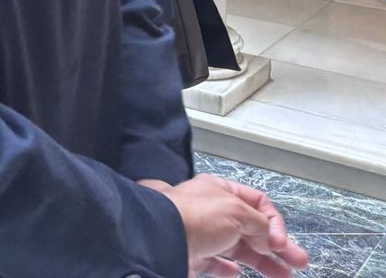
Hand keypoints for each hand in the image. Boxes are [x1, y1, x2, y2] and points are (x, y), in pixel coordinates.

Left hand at [141, 176, 309, 276]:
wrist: (159, 237)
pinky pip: (215, 262)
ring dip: (262, 261)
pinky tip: (238, 274)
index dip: (274, 222)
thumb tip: (270, 238)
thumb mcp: (236, 211)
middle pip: (251, 228)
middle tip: (300, 263)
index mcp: (220, 190)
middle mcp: (211, 209)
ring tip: (284, 276)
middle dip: (277, 246)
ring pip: (238, 248)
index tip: (280, 242)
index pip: (257, 202)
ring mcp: (202, 233)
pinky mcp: (192, 254)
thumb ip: (259, 223)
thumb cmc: (198, 217)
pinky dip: (229, 269)